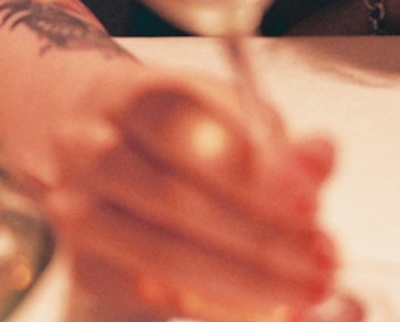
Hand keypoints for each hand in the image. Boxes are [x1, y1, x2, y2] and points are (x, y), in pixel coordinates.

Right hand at [45, 65, 336, 319]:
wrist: (89, 136)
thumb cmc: (169, 123)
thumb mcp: (221, 107)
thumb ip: (269, 137)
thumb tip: (317, 160)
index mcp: (125, 97)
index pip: (181, 133)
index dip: (245, 172)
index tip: (307, 203)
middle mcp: (89, 152)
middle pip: (173, 201)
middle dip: (260, 238)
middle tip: (321, 260)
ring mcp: (78, 211)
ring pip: (163, 256)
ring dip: (245, 280)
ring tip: (304, 287)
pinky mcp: (83, 265)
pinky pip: (151, 297)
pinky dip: (215, 306)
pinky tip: (262, 304)